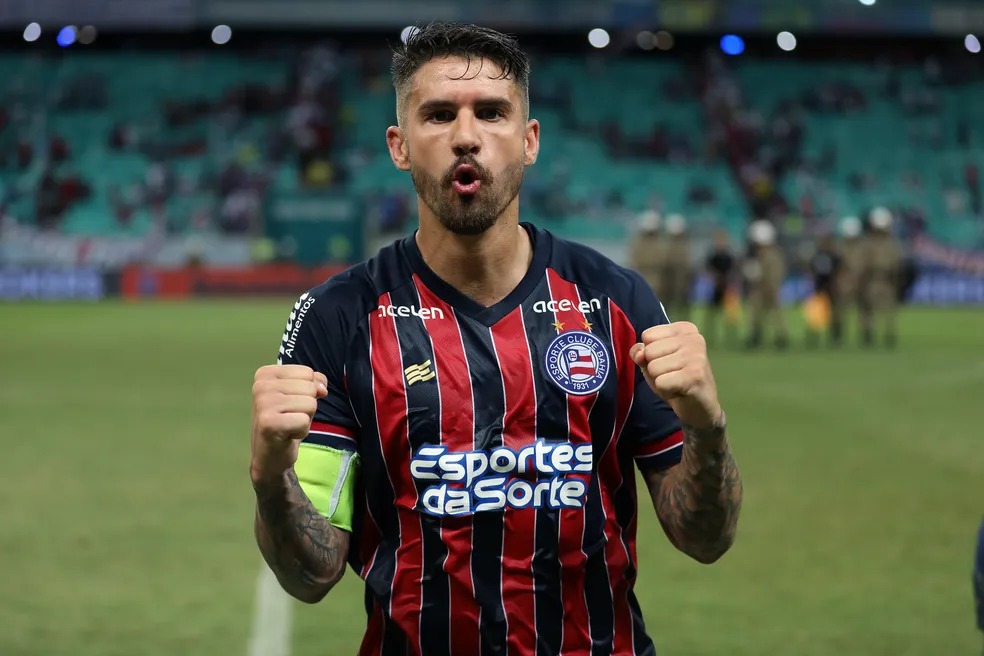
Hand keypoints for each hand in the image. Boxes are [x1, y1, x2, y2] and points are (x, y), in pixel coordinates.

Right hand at [250, 364, 327, 483]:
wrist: (270, 455)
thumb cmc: (286, 421)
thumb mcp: (300, 395)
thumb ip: (314, 382)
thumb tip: (322, 388)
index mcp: (266, 374)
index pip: (308, 372)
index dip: (307, 391)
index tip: (291, 404)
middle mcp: (261, 385)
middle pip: (310, 388)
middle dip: (307, 406)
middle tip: (290, 417)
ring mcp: (263, 403)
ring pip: (310, 403)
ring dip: (305, 419)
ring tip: (289, 425)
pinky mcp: (269, 422)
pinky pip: (304, 420)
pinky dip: (301, 431)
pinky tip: (288, 434)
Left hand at [629, 322, 722, 429]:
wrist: (700, 408)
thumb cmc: (675, 380)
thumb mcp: (653, 362)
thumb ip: (641, 352)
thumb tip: (639, 352)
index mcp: (684, 329)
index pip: (647, 335)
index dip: (651, 355)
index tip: (669, 363)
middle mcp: (694, 338)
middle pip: (649, 351)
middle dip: (655, 369)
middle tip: (673, 376)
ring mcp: (696, 356)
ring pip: (653, 368)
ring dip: (660, 381)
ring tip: (677, 383)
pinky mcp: (695, 375)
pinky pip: (660, 382)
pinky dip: (665, 391)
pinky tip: (680, 391)